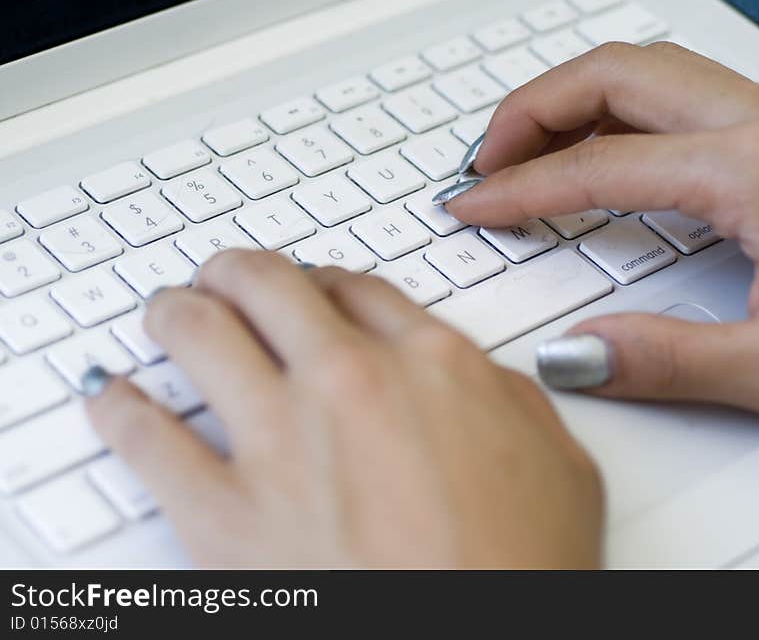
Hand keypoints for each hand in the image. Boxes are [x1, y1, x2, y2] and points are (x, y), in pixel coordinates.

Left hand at [86, 252, 602, 567]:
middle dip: (239, 273)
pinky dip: (119, 407)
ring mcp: (282, 441)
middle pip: (269, 286)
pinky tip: (114, 399)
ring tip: (168, 313)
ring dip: (176, 312)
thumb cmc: (524, 569)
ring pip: (199, 333)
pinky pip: (145, 437)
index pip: (356, 291)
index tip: (310, 290)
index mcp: (432, 365)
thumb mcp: (559, 463)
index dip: (323, 281)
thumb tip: (480, 380)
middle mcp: (351, 384)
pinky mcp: (225, 515)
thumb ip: (511, 401)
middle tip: (226, 279)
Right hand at [444, 42, 758, 422]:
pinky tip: (597, 149)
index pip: (596, 165)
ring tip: (523, 149)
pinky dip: (613, 108)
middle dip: (530, 109)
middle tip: (482, 161)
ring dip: (570, 98)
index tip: (470, 207)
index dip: (517, 187)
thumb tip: (573, 354)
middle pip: (613, 74)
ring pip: (644, 70)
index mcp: (752, 170)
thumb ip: (669, 361)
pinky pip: (675, 91)